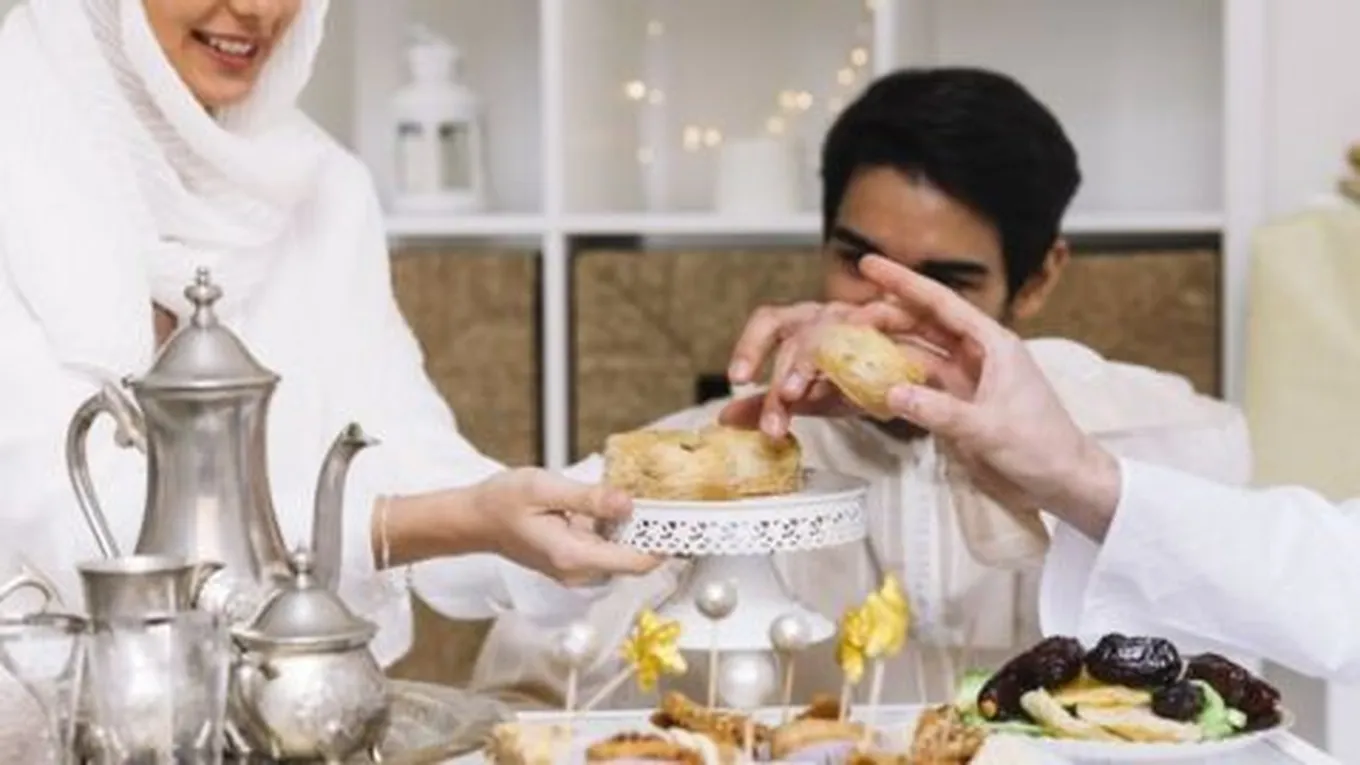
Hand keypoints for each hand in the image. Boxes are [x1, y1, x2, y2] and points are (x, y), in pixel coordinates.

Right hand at [467, 468, 662, 584]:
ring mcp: (575, 570)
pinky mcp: (574, 562)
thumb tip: (628, 504)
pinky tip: (618, 505)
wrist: (474, 519)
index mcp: (573, 556)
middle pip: (633, 559)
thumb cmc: (503, 502)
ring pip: (621, 554)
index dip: (665, 546)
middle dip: (653, 533)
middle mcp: (578, 571)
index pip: (636, 563)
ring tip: (648, 498)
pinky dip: (617, 530)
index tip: (685, 524)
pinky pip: (606, 549)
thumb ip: (589, 498)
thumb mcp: (545, 488)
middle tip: (669, 500)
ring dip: (635, 529)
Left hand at [722, 301, 913, 435]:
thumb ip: (768, 405)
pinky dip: (858, 346)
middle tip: (776, 409)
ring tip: (799, 394)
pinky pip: (872, 324)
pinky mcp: (891, 320)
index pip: (768, 324)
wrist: (905, 377)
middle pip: (796, 333)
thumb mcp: (807, 397)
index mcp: (800, 326)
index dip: (750, 347)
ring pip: (827, 329)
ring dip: (809, 363)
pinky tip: (850, 376)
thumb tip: (725, 418)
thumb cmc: (852, 380)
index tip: (737, 379)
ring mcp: (858, 314)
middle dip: (782, 375)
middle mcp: (825, 315)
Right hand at [850, 255, 1122, 536]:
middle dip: (886, 315)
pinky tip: (868, 381)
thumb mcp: (990, 427)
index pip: (941, 304)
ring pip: (917, 354)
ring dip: (886, 348)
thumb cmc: (1040, 445)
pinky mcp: (956, 408)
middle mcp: (976, 356)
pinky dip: (894, 383)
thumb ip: (939, 411)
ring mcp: (964, 382)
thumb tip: (891, 393)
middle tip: (845, 315)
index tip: (870, 264)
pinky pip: (918, 387)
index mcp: (992, 344)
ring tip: (849, 343)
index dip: (904, 282)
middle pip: (923, 325)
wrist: (1061, 482)